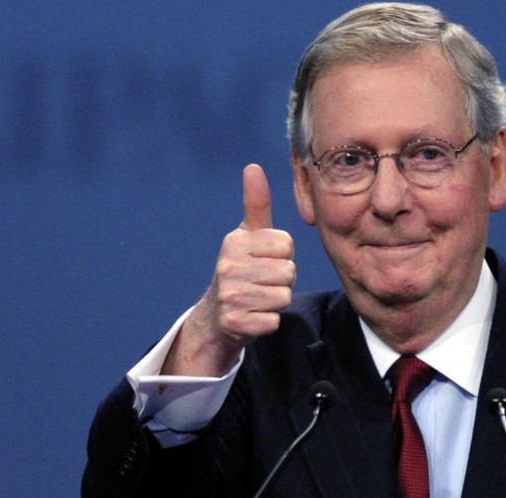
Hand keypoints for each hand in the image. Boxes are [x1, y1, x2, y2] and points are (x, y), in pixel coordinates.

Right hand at [163, 164, 295, 375]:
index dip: (281, 255)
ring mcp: (231, 296)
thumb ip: (256, 204)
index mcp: (234, 242)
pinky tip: (252, 316)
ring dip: (276, 301)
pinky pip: (275, 320)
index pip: (286, 244)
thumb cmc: (241, 270)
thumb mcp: (247, 236)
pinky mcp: (236, 323)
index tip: (263, 260)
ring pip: (285, 296)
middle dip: (281, 280)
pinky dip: (268, 321)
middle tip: (261, 283)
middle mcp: (228, 267)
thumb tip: (253, 167)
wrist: (216, 318)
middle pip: (289, 272)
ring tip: (257, 299)